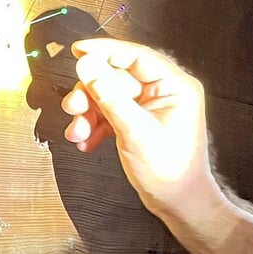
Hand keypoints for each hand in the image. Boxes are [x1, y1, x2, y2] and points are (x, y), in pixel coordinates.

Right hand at [61, 38, 217, 217]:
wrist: (179, 203)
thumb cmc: (170, 171)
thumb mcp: (135, 130)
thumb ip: (109, 96)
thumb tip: (87, 65)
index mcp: (176, 86)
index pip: (137, 56)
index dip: (105, 51)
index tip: (78, 50)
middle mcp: (166, 92)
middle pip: (117, 76)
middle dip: (91, 93)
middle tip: (73, 107)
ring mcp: (152, 107)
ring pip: (109, 95)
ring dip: (89, 112)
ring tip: (78, 132)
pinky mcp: (140, 121)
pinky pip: (111, 112)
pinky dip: (96, 125)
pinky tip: (86, 141)